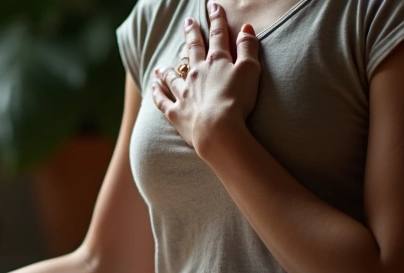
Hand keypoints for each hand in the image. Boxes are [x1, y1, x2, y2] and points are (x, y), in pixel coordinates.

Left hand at [151, 3, 260, 156]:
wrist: (218, 129)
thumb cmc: (238, 100)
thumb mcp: (250, 70)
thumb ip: (248, 48)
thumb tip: (246, 28)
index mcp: (216, 61)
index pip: (218, 35)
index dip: (216, 19)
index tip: (213, 6)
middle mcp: (196, 73)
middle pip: (192, 49)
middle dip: (191, 34)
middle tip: (187, 22)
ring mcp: (183, 93)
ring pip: (172, 76)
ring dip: (168, 69)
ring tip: (161, 66)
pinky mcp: (176, 112)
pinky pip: (162, 100)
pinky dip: (156, 93)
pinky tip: (152, 87)